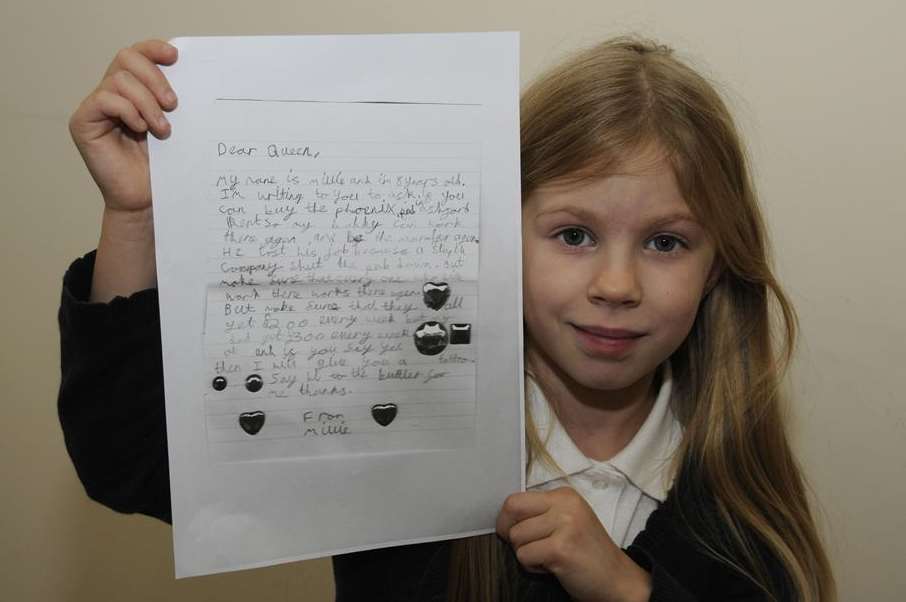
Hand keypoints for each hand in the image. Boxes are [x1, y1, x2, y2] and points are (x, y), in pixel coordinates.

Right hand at [69, 39, 177, 213]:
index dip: (153, 49)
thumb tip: (190, 73)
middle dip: (154, 77)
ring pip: (119, 80)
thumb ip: (171, 100)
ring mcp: (96, 107)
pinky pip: (103, 100)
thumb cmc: (162, 166)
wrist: (146, 199)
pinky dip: (127, 111)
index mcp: (134, 90)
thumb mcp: (174, 127)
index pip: (137, 55)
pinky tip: (141, 130)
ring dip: (146, 102)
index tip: (175, 57)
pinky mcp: (83, 122)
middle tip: (173, 104)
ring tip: (162, 128)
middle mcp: (112, 93)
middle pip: (126, 59)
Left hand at [496, 487, 651, 601]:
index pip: (516, 498)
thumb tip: (504, 516)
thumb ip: (541, 513)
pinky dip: (533, 567)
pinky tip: (552, 567)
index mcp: (564, 495)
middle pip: (511, 511)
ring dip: (526, 553)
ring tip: (548, 557)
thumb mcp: (567, 521)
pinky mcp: (561, 548)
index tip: (517, 533)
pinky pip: (524, 556)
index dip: (508, 519)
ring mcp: (565, 524)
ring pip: (516, 536)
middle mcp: (565, 504)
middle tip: (527, 547)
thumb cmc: (587, 553)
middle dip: (511, 533)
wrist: (618, 579)